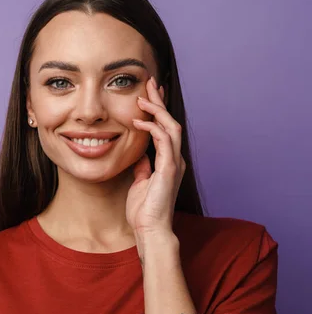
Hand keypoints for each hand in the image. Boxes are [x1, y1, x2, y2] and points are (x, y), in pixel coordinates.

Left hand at [126, 76, 185, 238]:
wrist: (150, 230)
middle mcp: (174, 159)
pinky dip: (153, 128)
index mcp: (168, 161)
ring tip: (144, 97)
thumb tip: (140, 156)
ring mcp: (174, 164)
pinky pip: (164, 142)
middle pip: (171, 122)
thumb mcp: (140, 182)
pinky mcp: (169, 170)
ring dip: (158, 110)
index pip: (165, 128)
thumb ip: (143, 168)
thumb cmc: (145, 210)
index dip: (158, 110)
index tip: (148, 95)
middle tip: (150, 83)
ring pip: (171, 127)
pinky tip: (139, 121)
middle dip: (160, 102)